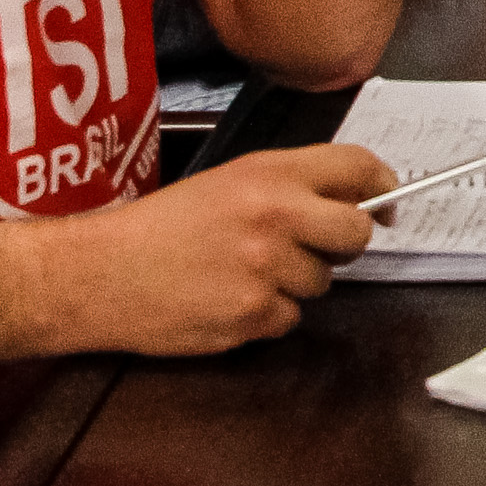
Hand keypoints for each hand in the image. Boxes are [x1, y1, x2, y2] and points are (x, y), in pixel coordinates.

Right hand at [41, 143, 392, 358]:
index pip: (358, 166)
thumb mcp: (225, 182)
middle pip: (358, 233)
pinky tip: (224, 299)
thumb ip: (289, 186)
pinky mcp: (251, 314)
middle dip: (343, 245)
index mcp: (270, 174)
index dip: (383, 185)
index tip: (388, 202)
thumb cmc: (158, 228)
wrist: (96, 274)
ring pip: (321, 282)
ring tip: (239, 272)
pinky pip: (288, 319)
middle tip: (312, 248)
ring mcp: (266, 268)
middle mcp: (276, 216)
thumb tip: (356, 202)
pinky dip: (265, 315)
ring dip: (293, 283)